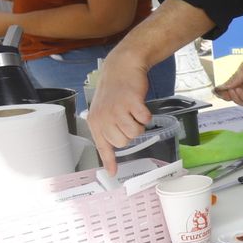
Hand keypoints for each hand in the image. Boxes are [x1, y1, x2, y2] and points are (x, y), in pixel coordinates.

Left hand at [89, 56, 153, 173]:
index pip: (103, 146)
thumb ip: (106, 131)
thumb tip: (110, 154)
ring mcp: (118, 110)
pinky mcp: (132, 102)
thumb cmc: (114, 92)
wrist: (121, 69)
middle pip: (124, 142)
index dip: (110, 161)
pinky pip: (145, 119)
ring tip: (133, 111)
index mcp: (96, 121)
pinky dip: (146, 115)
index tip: (113, 174)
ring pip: (135, 132)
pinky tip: (139, 106)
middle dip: (129, 132)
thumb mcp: (103, 112)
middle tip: (127, 118)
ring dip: (139, 124)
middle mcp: (105, 117)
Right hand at [213, 45, 242, 106]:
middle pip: (237, 95)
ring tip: (233, 90)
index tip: (217, 91)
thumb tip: (222, 88)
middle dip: (229, 95)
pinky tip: (239, 91)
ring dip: (235, 97)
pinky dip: (242, 97)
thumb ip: (234, 79)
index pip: (234, 87)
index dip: (226, 90)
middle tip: (223, 93)